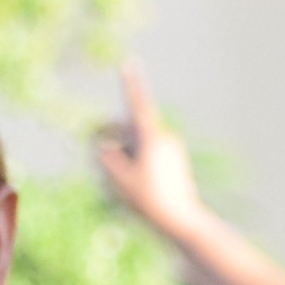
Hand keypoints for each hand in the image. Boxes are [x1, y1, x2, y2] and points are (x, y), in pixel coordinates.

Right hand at [94, 63, 213, 241]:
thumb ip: (108, 158)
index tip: (128, 63)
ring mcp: (172, 149)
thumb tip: (104, 146)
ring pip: (140, 144)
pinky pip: (150, 154)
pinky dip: (138, 163)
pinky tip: (139, 187)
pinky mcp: (174, 160)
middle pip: (131, 131)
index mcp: (152, 138)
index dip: (130, 84)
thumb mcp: (120, 180)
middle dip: (116, 141)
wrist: (180, 221)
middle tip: (107, 166)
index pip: (137, 105)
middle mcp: (165, 138)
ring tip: (128, 184)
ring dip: (127, 156)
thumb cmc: (149, 201)